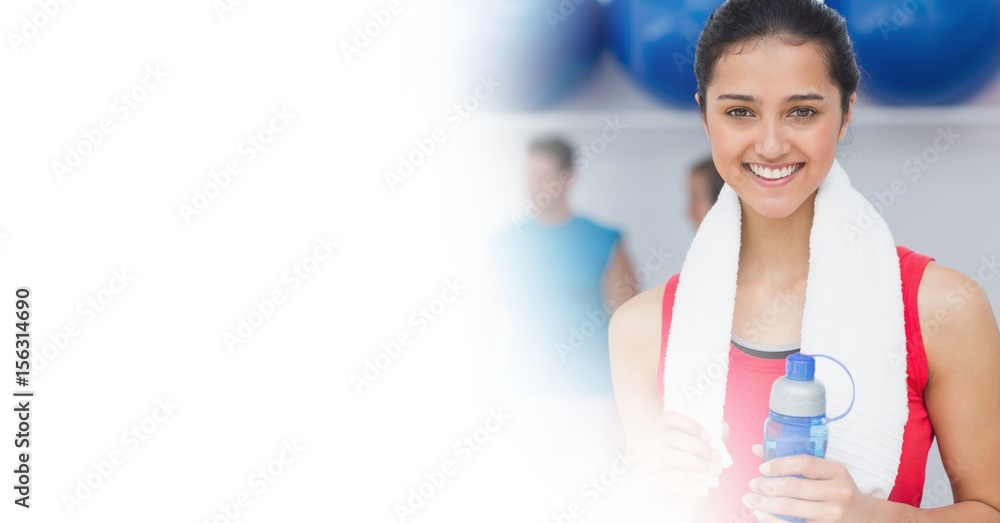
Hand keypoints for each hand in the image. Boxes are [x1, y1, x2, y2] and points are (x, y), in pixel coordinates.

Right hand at [633, 411, 728, 495]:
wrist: (671, 519)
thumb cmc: (683, 495)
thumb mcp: (699, 469)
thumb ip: (709, 448)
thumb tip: (724, 427)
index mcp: (657, 442)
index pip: (668, 419)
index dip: (690, 424)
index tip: (710, 437)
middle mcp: (645, 452)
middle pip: (669, 436)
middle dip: (698, 446)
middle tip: (717, 457)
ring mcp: (640, 469)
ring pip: (667, 455)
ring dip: (696, 461)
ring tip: (713, 470)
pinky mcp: (641, 487)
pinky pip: (664, 477)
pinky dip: (686, 477)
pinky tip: (702, 480)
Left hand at [743, 444, 875, 521]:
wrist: (864, 517)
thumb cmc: (838, 489)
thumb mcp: (826, 471)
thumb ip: (795, 460)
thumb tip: (757, 449)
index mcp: (837, 472)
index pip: (804, 463)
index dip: (779, 465)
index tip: (763, 468)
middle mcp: (838, 492)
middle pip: (794, 487)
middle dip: (767, 486)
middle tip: (753, 484)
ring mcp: (833, 514)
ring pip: (790, 508)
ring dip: (765, 503)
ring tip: (751, 499)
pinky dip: (772, 520)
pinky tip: (761, 514)